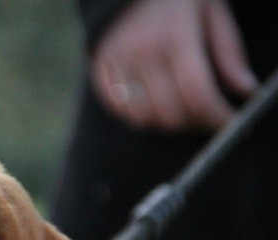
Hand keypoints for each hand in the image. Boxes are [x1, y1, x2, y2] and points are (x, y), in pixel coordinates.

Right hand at [91, 0, 257, 130]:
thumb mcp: (212, 12)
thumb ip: (229, 52)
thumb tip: (244, 90)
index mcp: (176, 35)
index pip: (197, 92)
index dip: (217, 115)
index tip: (230, 122)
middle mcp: (142, 52)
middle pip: (171, 113)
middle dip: (194, 123)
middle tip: (206, 115)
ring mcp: (117, 64)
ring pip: (144, 119)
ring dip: (166, 122)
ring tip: (180, 109)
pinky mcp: (99, 71)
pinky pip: (119, 111)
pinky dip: (139, 116)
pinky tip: (153, 102)